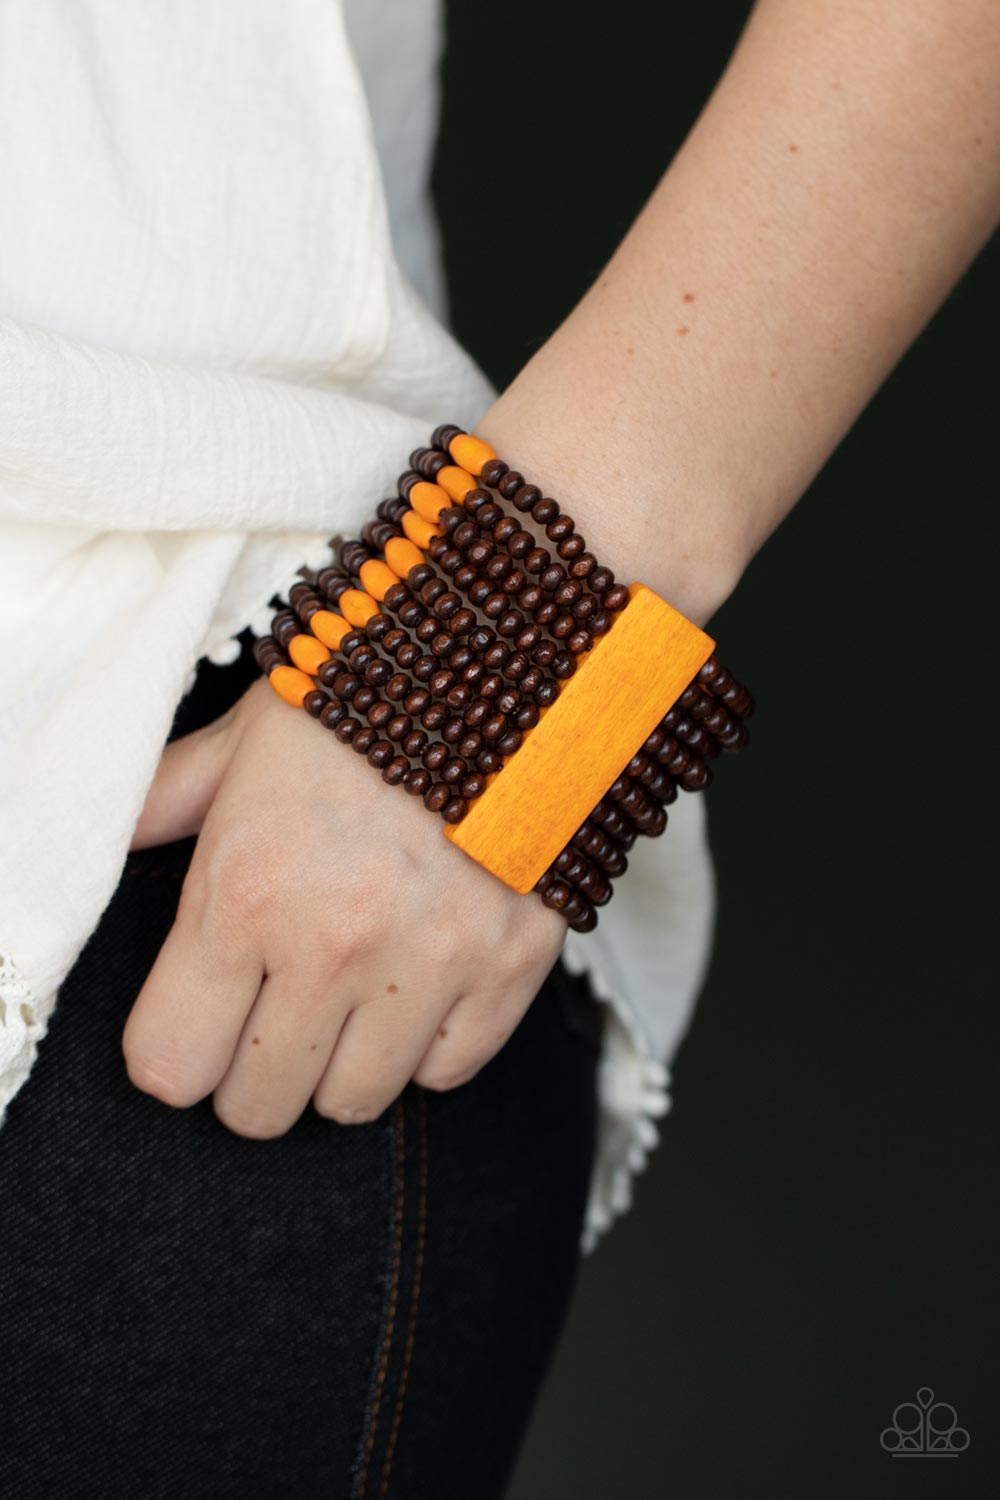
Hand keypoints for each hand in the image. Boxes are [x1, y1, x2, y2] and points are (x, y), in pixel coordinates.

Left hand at [122, 677, 565, 1135]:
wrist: (513, 656)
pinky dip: (425, 1043)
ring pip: (353, 1103)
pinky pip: (447, 1071)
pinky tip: (416, 980)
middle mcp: (336, 944)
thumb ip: (168, 799)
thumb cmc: (372, 694)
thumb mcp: (249, 735)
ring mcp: (433, 961)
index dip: (175, 1049)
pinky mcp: (513, 966)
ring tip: (348, 992)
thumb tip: (109, 837)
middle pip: (258, 1106)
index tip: (198, 1017)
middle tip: (272, 1008)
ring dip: (339, 1061)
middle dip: (251, 1069)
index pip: (171, 1064)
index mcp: (247, 890)